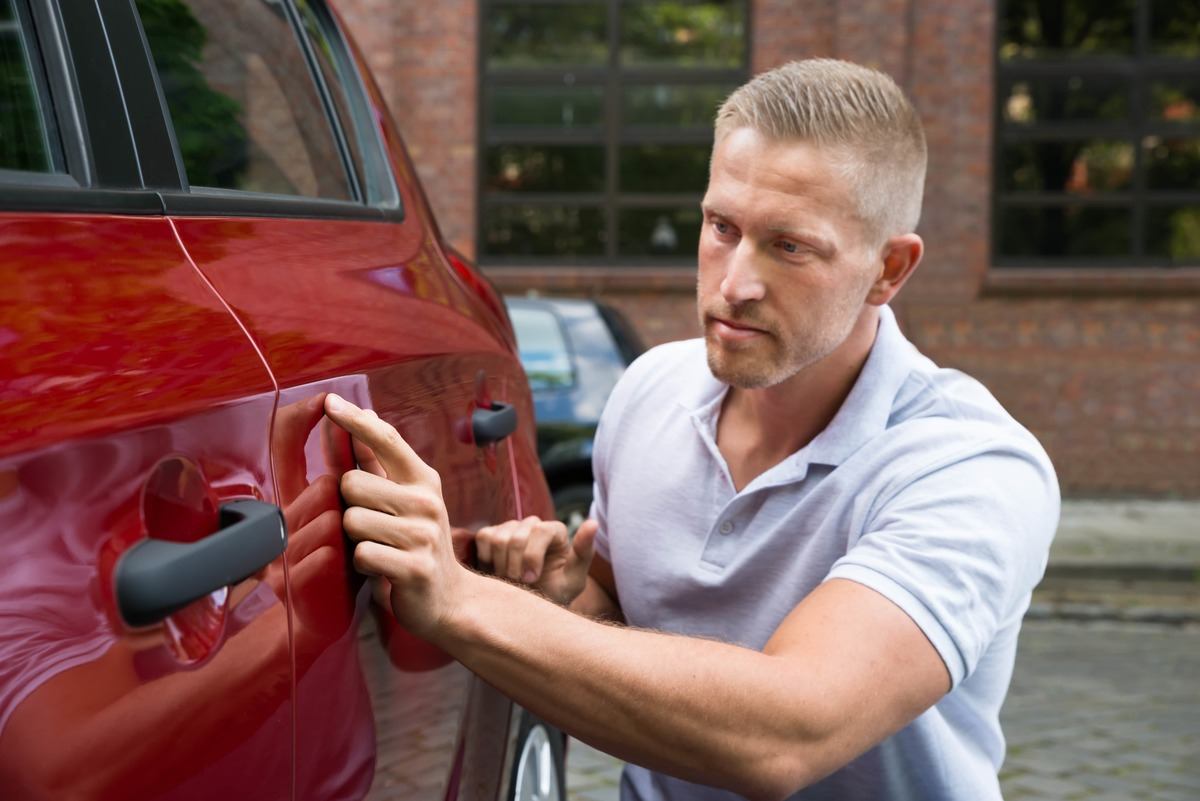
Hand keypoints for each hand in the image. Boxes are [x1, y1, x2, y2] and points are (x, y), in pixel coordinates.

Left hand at [323, 393, 467, 640]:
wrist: (449, 599)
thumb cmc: (418, 543)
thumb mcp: (405, 499)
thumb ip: (378, 462)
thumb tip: (362, 419)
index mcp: (423, 480)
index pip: (386, 439)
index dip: (355, 420)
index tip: (329, 401)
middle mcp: (427, 502)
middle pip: (352, 484)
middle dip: (348, 505)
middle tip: (371, 524)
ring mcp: (423, 535)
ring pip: (352, 521)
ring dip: (355, 538)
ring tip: (378, 548)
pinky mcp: (414, 567)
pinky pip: (362, 554)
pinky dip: (363, 564)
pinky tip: (381, 568)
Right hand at [476, 516, 597, 605]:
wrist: (530, 606)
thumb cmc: (555, 594)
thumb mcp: (573, 579)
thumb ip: (584, 552)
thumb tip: (593, 522)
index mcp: (555, 531)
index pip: (540, 530)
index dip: (532, 556)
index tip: (531, 580)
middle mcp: (533, 524)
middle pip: (517, 536)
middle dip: (515, 566)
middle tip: (519, 586)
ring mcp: (511, 527)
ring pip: (498, 537)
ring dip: (501, 565)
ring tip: (509, 581)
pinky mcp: (491, 533)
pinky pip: (483, 538)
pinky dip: (486, 559)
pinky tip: (495, 572)